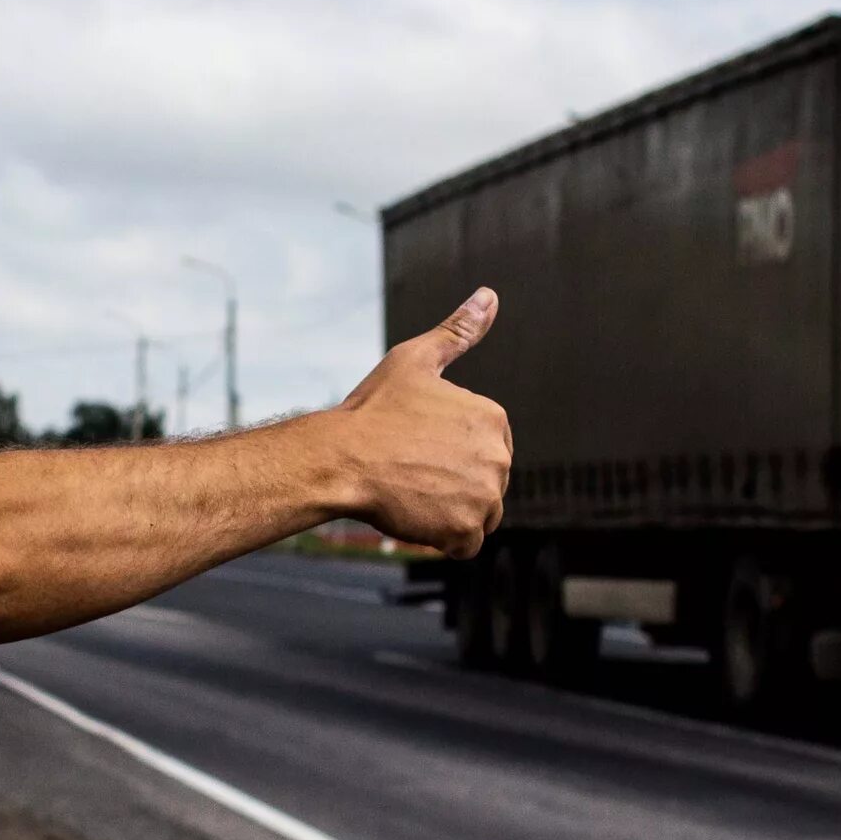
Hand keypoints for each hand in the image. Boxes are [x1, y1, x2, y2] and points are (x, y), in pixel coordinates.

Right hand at [334, 287, 511, 556]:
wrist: (341, 459)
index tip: (414, 446)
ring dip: (447, 512)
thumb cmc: (372, 410)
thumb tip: (490, 295)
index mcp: (492, 418)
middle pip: (482, 483)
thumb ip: (459, 331)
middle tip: (408, 472)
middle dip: (450, 484)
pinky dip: (442, 538)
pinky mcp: (466, 529)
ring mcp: (486, 495)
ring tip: (410, 494)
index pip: (481, 449)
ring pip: (476, 514)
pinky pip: (465, 543)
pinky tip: (415, 517)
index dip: (445, 452)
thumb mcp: (415, 360)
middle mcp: (499, 456)